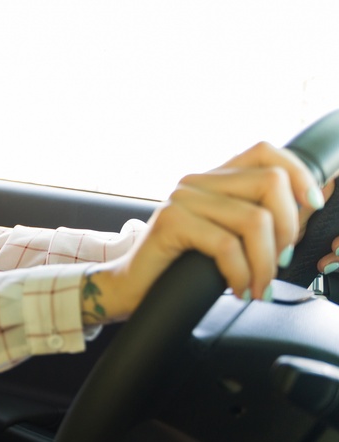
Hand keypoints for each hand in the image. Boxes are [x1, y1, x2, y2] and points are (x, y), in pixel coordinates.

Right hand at [94, 142, 324, 319]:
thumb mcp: (229, 239)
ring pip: (254, 219)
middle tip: (277, 263)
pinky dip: (241, 273)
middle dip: (288, 229)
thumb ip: (262, 221)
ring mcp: (181, 199)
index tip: (311, 207)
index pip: (265, 152)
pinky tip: (238, 289)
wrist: (131, 289)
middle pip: (269, 183)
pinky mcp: (170, 222)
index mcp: (213, 180)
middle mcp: (197, 182)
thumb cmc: (181, 268)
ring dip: (266, 263)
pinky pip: (226, 244)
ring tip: (257, 286)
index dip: (298, 174)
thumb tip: (311, 205)